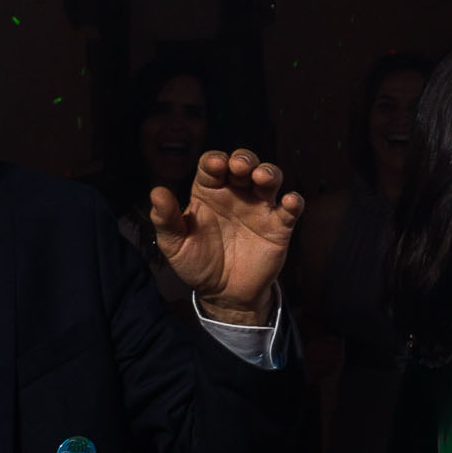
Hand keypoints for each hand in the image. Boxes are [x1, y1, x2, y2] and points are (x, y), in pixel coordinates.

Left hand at [150, 149, 301, 321]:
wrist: (223, 294)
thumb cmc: (197, 263)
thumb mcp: (175, 244)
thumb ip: (165, 219)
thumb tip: (156, 192)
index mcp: (209, 192)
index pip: (213, 166)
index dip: (215, 161)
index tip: (215, 165)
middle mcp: (236, 194)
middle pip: (245, 164)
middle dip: (245, 158)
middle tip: (240, 166)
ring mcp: (259, 208)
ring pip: (271, 179)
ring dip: (269, 172)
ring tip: (263, 177)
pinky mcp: (279, 226)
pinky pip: (291, 209)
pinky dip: (294, 201)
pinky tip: (290, 201)